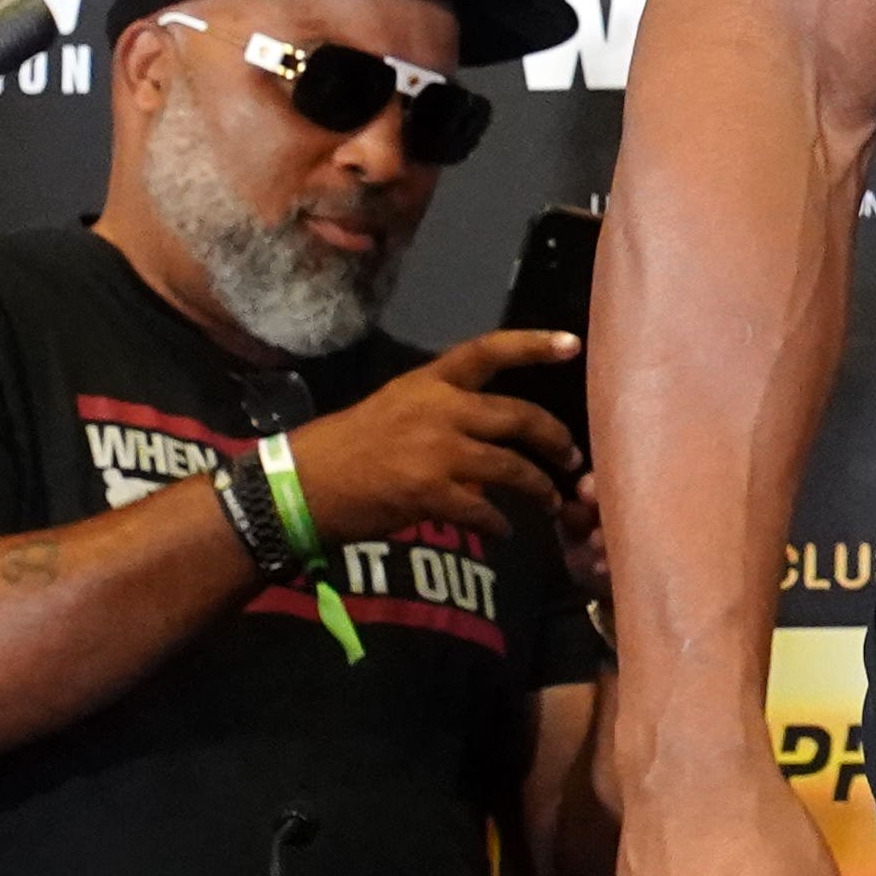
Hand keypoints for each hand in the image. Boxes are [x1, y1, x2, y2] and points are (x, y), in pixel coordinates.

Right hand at [290, 329, 585, 548]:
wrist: (302, 485)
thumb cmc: (347, 446)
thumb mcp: (395, 406)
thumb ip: (443, 410)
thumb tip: (488, 427)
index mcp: (429, 382)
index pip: (488, 351)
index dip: (533, 344)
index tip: (571, 343)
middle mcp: (439, 409)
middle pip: (518, 416)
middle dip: (554, 439)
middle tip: (573, 457)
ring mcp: (436, 451)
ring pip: (511, 467)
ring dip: (538, 488)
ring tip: (550, 502)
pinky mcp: (430, 492)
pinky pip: (483, 510)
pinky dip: (499, 524)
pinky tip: (503, 532)